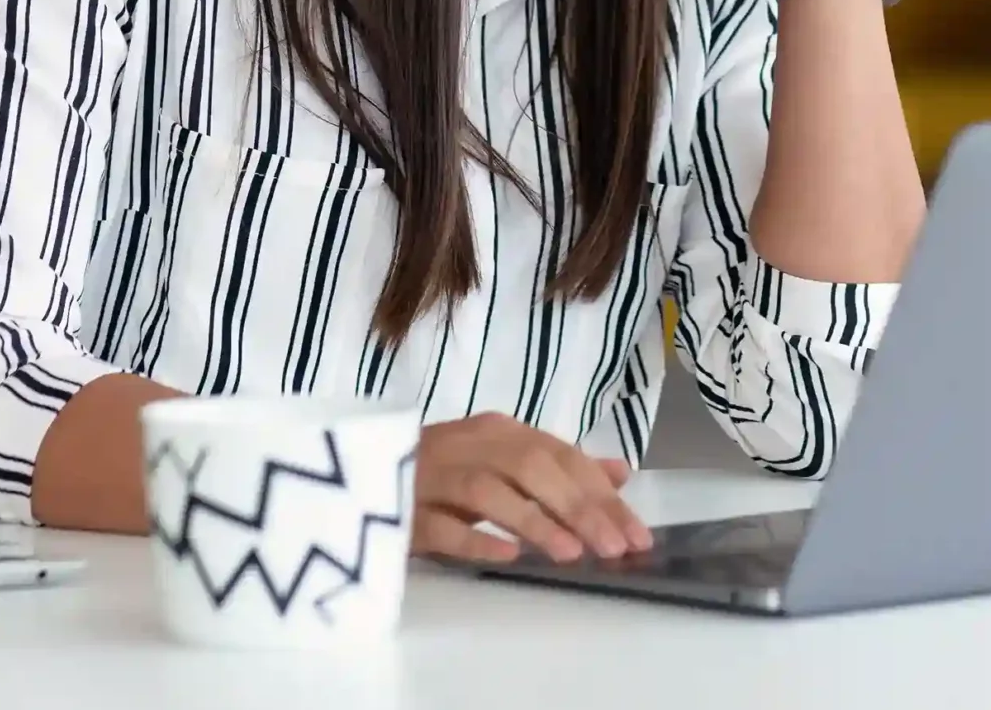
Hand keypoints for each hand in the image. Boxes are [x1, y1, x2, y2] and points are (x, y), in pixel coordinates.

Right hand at [411, 413, 652, 563]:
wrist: (353, 473)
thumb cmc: (445, 473)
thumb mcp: (505, 463)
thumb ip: (560, 469)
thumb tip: (620, 473)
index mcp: (499, 431)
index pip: (561, 456)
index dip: (602, 493)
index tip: (636, 534)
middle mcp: (469, 445)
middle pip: (532, 468)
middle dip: (579, 508)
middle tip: (616, 548)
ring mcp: (431, 475)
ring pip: (488, 492)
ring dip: (534, 520)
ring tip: (571, 552)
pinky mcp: (401, 509)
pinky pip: (438, 525)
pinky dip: (474, 540)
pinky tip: (506, 558)